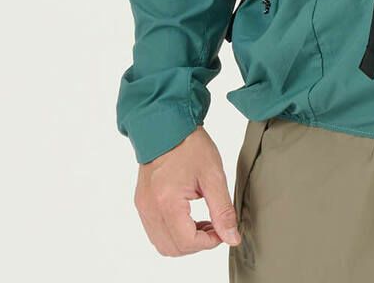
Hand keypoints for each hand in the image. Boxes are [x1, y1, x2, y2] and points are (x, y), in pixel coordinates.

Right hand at [133, 125, 240, 255]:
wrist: (167, 124)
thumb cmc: (190, 145)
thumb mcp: (214, 176)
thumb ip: (223, 210)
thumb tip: (231, 237)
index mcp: (167, 202)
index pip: (186, 242)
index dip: (207, 243)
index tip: (222, 230)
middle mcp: (150, 208)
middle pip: (172, 248)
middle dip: (196, 244)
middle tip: (214, 227)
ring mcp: (143, 206)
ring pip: (162, 243)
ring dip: (184, 241)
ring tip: (203, 222)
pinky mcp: (142, 202)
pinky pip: (155, 231)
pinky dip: (173, 232)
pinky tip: (189, 217)